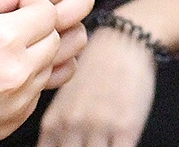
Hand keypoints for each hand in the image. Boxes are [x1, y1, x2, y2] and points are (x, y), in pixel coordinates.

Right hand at [0, 0, 65, 146]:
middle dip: (38, 28)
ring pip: (48, 65)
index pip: (48, 11)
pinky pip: (36, 92)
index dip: (34, 3)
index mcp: (3, 39)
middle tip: (9, 29)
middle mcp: (18, 70)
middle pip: (54, 38)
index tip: (17, 5)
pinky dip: (25, 81)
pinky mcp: (15, 120)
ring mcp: (19, 99)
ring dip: (33, 55)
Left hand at [38, 22, 158, 146]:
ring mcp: (98, 127)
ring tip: (103, 139)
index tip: (69, 144)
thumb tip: (55, 145)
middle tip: (86, 141)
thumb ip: (58, 127)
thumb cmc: (96, 69)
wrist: (124, 41)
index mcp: (53, 123)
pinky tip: (119, 140)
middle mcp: (71, 126)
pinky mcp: (126, 127)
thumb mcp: (65, 99)